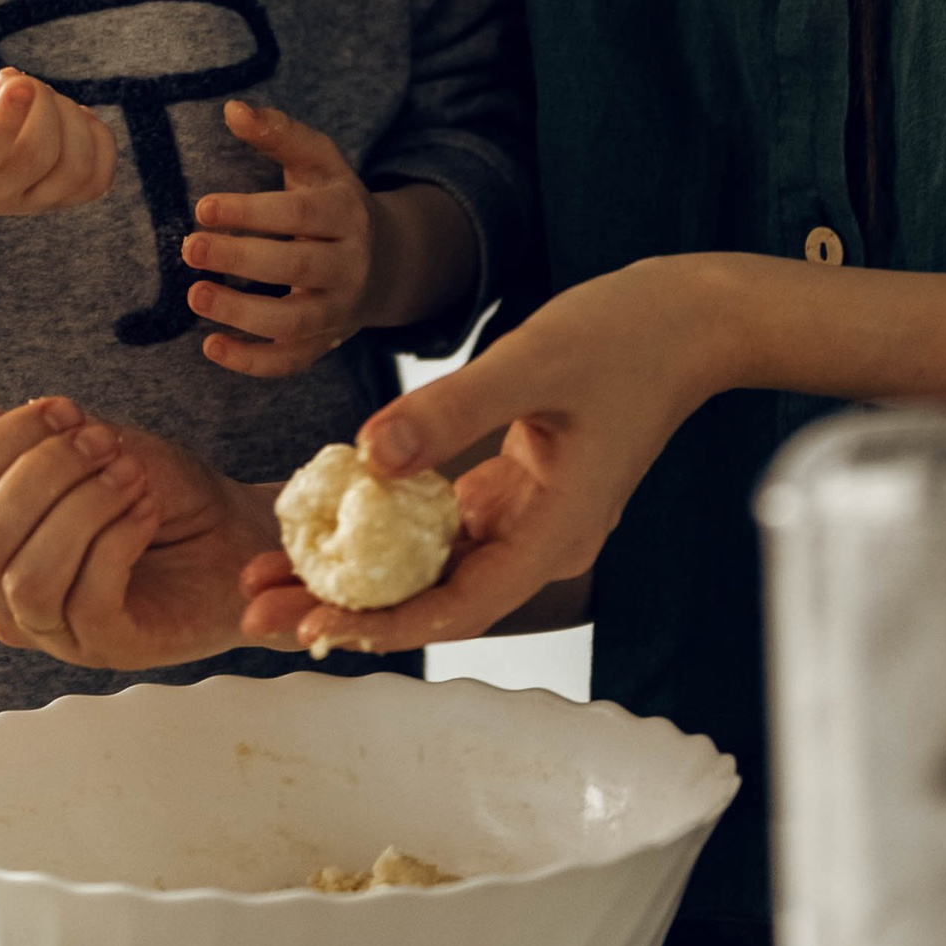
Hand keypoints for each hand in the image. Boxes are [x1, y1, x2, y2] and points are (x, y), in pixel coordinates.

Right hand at [0, 50, 113, 222]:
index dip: (5, 125)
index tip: (17, 77)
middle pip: (36, 159)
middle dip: (39, 104)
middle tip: (13, 77)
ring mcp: (28, 204)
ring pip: (75, 169)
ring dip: (70, 118)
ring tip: (39, 97)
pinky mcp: (58, 198)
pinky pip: (98, 179)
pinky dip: (97, 140)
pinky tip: (70, 114)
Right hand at [0, 393, 290, 669]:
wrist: (235, 529)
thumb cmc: (155, 487)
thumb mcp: (83, 441)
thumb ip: (8, 433)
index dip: (0, 440)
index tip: (66, 409)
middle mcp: (4, 590)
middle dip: (43, 475)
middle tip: (104, 442)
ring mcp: (53, 628)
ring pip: (26, 578)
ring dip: (82, 511)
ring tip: (130, 476)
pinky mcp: (105, 647)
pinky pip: (85, 599)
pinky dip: (117, 541)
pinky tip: (145, 511)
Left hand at [181, 101, 379, 375]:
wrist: (389, 260)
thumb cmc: (334, 201)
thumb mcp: (319, 162)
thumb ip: (279, 134)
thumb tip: (232, 109)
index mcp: (347, 214)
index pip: (300, 214)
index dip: (252, 212)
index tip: (202, 207)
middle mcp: (349, 265)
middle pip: (296, 267)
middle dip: (240, 259)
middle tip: (187, 248)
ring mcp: (338, 310)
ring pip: (293, 323)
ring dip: (241, 314)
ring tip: (194, 295)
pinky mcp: (323, 344)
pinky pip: (291, 362)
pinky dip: (252, 362)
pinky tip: (211, 347)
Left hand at [239, 260, 727, 653]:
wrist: (688, 318)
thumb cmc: (626, 335)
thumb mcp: (532, 362)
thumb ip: (451, 411)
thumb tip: (369, 459)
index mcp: (555, 532)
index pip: (459, 606)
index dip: (381, 626)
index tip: (310, 627)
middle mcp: (540, 539)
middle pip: (432, 597)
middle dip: (345, 610)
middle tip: (256, 610)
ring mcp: (528, 517)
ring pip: (429, 564)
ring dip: (354, 572)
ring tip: (272, 574)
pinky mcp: (516, 488)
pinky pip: (441, 523)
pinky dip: (385, 526)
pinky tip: (330, 518)